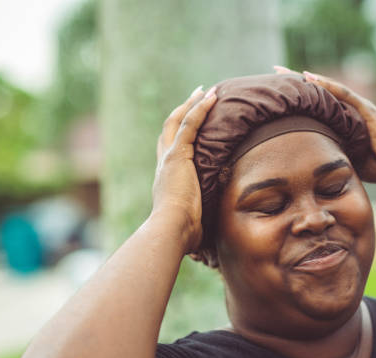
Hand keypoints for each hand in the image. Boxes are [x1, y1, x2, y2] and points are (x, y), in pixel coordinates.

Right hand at [151, 86, 216, 250]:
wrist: (171, 230)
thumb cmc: (182, 234)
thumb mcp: (192, 223)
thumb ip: (197, 223)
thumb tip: (206, 248)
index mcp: (166, 179)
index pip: (172, 149)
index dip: (180, 134)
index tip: (193, 123)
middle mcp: (164, 164)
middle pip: (170, 129)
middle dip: (184, 111)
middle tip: (197, 97)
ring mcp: (169, 158)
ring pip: (178, 122)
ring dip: (193, 104)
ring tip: (208, 91)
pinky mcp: (177, 156)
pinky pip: (189, 125)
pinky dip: (199, 109)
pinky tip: (211, 97)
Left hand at [274, 66, 375, 184]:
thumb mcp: (345, 160)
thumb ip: (328, 155)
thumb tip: (305, 166)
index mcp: (340, 122)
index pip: (314, 107)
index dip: (295, 99)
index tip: (274, 93)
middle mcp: (346, 111)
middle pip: (316, 93)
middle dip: (294, 82)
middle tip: (273, 71)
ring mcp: (356, 107)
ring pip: (325, 89)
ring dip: (304, 79)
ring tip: (282, 71)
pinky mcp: (365, 109)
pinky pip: (342, 94)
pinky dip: (326, 85)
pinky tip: (309, 78)